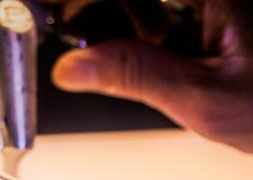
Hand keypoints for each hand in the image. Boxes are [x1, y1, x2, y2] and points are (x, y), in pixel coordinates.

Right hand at [49, 0, 252, 153]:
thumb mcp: (205, 98)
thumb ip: (135, 76)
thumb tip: (72, 68)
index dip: (77, 2)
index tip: (45, 17)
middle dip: (92, 10)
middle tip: (71, 40)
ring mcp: (208, 3)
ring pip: (139, 3)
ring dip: (115, 20)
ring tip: (111, 52)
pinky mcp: (208, 11)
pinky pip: (157, 10)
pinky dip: (136, 27)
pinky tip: (135, 49)